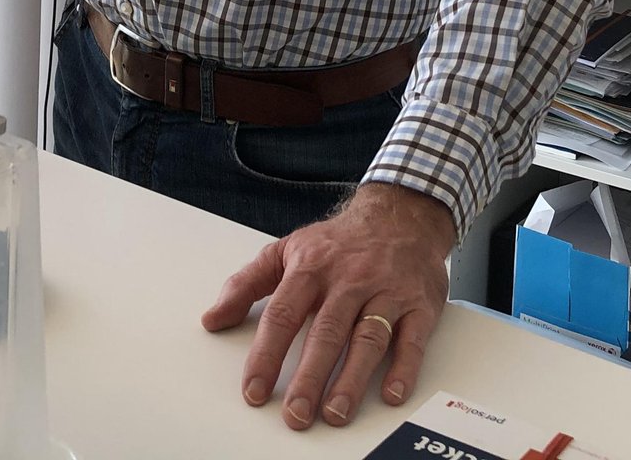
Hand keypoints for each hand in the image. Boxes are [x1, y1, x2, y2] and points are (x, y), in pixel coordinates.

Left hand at [202, 182, 454, 430]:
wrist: (401, 215)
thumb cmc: (339, 242)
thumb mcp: (287, 250)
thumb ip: (246, 283)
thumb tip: (212, 318)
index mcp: (311, 268)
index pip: (283, 314)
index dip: (266, 355)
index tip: (255, 391)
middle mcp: (349, 280)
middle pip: (327, 332)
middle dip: (309, 377)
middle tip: (296, 415)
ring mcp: (386, 291)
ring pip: (368, 338)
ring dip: (352, 379)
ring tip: (335, 413)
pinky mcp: (419, 303)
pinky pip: (412, 338)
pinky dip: (404, 367)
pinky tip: (391, 393)